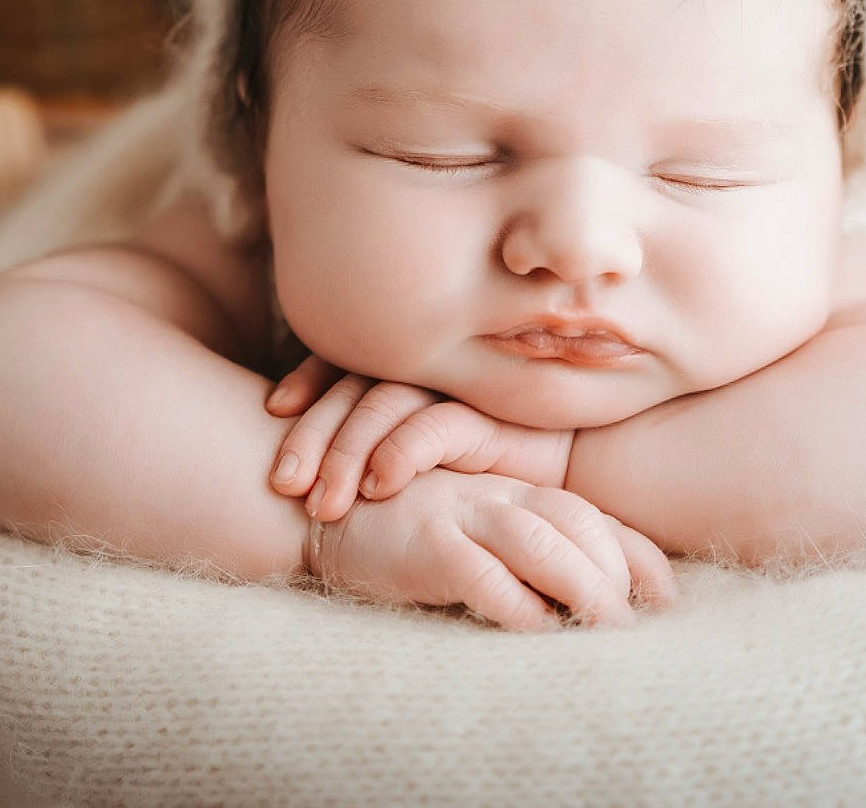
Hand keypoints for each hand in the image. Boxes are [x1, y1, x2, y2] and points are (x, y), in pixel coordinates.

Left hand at [266, 354, 573, 521]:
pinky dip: (400, 453)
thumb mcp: (435, 455)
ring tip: (323, 503)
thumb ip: (389, 442)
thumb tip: (316, 469)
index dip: (308, 379)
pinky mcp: (492, 414)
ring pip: (385, 404)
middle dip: (312, 433)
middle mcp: (432, 370)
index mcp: (412, 369)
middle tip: (283, 483)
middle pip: (354, 385)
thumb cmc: (505, 462)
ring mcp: (461, 388)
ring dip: (347, 453)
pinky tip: (379, 487)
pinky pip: (435, 426)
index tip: (273, 411)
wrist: (592, 463)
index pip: (348, 362)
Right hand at [307, 469, 676, 630]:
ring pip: (546, 544)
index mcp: (517, 492)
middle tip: (638, 630)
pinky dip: (517, 603)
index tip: (671, 603)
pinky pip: (485, 573)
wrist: (320, 509)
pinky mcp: (429, 542)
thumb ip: (527, 558)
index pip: (598, 520)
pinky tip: (538, 631)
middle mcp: (500, 495)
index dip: (640, 558)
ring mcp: (465, 513)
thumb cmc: (406, 530)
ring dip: (586, 589)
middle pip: (582, 526)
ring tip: (609, 632)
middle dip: (620, 576)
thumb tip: (589, 605)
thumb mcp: (476, 535)